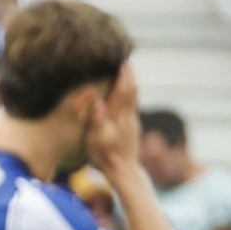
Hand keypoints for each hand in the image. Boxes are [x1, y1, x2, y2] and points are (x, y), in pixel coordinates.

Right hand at [84, 62, 140, 176]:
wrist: (124, 170)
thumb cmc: (105, 155)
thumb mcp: (95, 138)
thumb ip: (96, 117)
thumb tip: (95, 97)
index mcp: (118, 115)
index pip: (122, 88)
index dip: (122, 73)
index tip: (120, 59)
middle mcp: (128, 115)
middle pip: (132, 88)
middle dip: (129, 74)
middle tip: (126, 60)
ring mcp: (133, 120)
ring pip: (135, 96)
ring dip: (131, 82)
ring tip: (127, 72)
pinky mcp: (134, 126)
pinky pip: (134, 105)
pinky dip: (131, 94)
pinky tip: (128, 94)